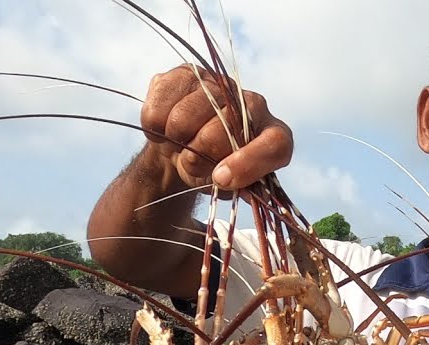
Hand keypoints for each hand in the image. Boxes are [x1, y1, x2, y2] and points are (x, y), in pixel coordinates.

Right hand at [141, 64, 293, 191]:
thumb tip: (224, 179)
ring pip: (184, 117)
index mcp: (274, 136)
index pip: (275, 145)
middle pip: (222, 130)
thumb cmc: (214, 170)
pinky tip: (163, 129)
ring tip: (179, 144)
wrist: (186, 148)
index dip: (249, 162)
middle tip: (191, 163)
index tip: (221, 178)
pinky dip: (154, 126)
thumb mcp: (228, 187)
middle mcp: (254, 104)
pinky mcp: (187, 73)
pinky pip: (160, 104)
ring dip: (174, 141)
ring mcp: (221, 84)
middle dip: (197, 157)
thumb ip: (233, 185)